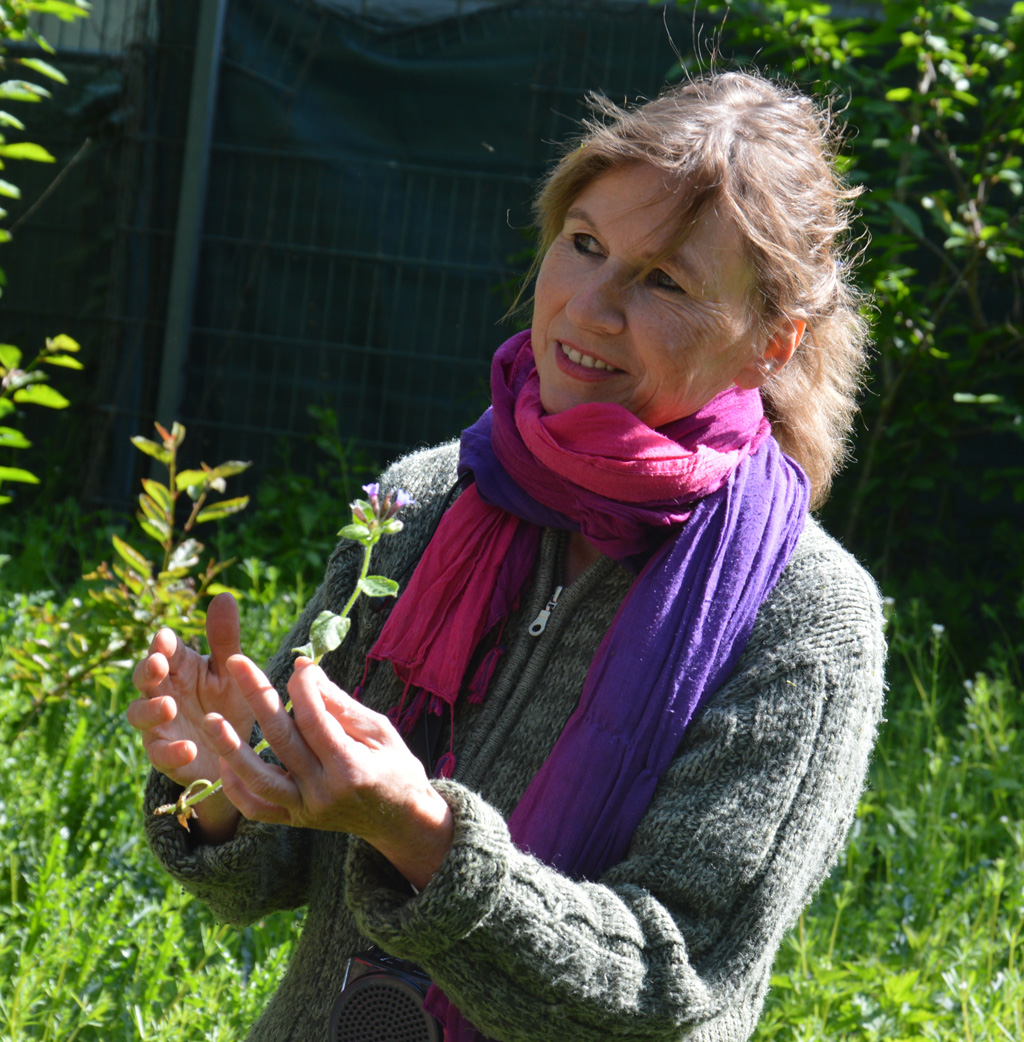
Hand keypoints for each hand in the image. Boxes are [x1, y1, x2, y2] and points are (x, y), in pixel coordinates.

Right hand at [127, 593, 253, 839]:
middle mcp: (163, 694)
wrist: (233, 753)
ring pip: (140, 716)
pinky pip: (161, 755)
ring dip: (151, 710)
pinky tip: (189, 747)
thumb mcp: (231, 671)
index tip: (165, 637)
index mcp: (180, 669)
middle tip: (157, 664)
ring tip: (168, 706)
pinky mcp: (167, 757)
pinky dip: (172, 751)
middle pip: (145, 680)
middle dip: (147, 671)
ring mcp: (160, 726)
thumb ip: (225, 638)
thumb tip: (225, 595)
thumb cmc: (227, 703)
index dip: (162, 645)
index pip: (165, 651)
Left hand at [207, 657, 453, 888]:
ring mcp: (306, 809)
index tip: (301, 666)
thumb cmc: (396, 767)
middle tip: (237, 662)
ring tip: (210, 720)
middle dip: (258, 696)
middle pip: (281, 739)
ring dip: (231, 748)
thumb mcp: (380, 731)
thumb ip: (340, 704)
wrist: (401, 821)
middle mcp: (323, 791)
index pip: (314, 719)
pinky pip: (257, 808)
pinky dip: (237, 787)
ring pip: (259, 778)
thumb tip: (304, 669)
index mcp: (350, 767)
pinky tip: (224, 761)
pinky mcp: (295, 820)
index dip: (303, 686)